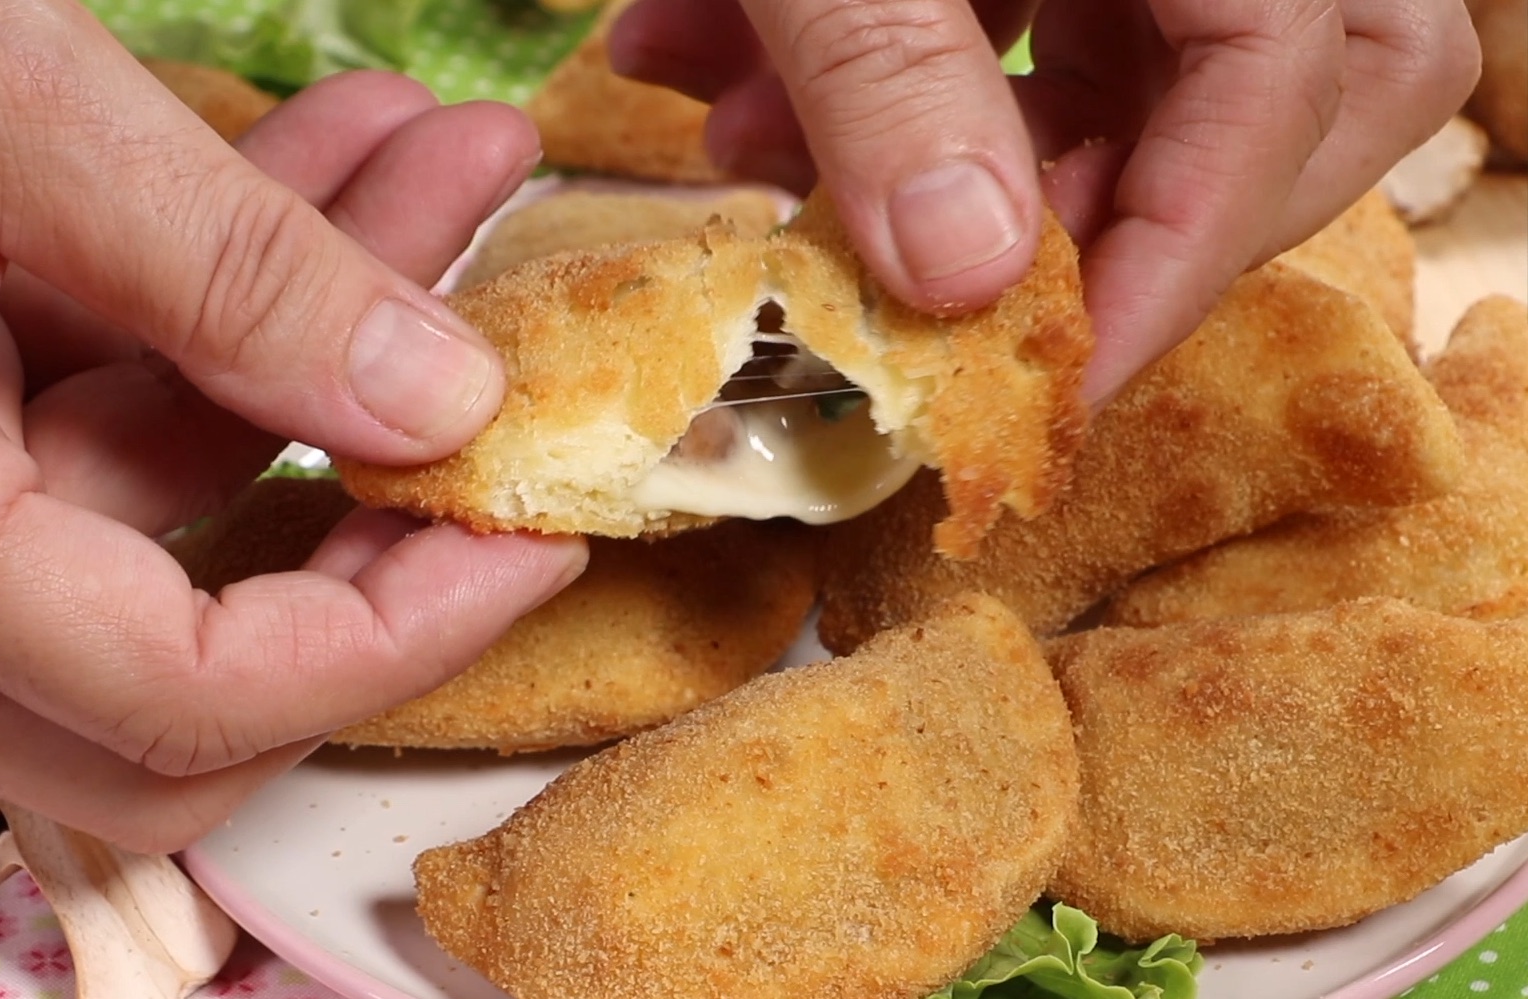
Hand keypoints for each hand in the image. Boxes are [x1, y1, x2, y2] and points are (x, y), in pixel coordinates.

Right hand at [0, 3, 585, 852]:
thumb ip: (230, 271)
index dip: (395, 637)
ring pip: (173, 520)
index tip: (534, 535)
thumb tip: (443, 400)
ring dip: (331, 346)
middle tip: (499, 392)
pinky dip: (237, 306)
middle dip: (373, 532)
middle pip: (191, 688)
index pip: (190, 698)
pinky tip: (340, 170)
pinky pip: (113, 418)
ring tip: (444, 169)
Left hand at [609, 0, 1479, 399]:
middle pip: (1305, 79)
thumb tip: (966, 276)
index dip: (1182, 253)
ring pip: (1145, 47)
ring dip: (959, 148)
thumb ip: (890, 71)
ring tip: (754, 166)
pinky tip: (705, 58)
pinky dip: (881, 67)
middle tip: (972, 296)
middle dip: (1128, 209)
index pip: (1306, 78)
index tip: (1052, 382)